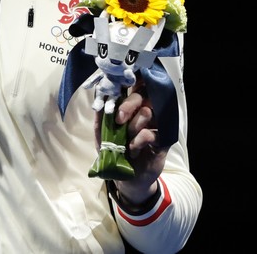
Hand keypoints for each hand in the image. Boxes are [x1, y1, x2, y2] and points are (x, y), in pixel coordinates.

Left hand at [111, 86, 167, 205]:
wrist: (125, 178)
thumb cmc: (114, 151)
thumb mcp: (101, 133)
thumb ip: (100, 116)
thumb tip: (98, 95)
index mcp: (131, 108)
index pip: (136, 88)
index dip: (134, 81)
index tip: (124, 83)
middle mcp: (145, 113)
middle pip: (142, 95)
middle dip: (128, 105)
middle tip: (119, 120)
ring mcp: (156, 126)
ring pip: (147, 112)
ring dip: (133, 126)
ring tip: (126, 140)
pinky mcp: (162, 142)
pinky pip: (151, 133)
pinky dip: (138, 141)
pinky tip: (133, 150)